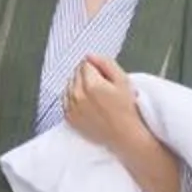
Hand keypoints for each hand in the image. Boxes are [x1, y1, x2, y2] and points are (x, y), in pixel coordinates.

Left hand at [64, 56, 179, 191]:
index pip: (85, 63)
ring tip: (95, 97)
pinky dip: (74, 99)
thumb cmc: (126, 108)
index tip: (105, 77)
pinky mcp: (69, 118)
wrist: (124, 135)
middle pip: (75, 73)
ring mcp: (71, 107)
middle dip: (87, 76)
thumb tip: (90, 56)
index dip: (97, 68)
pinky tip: (87, 105)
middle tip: (102, 87)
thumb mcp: (123, 80)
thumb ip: (106, 63)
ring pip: (69, 86)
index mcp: (91, 84)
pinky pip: (65, 100)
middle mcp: (77, 95)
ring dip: (79, 86)